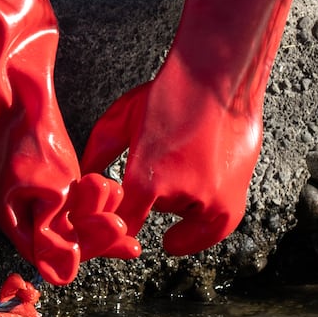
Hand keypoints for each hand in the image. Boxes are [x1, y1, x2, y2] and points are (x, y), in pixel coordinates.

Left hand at [78, 74, 257, 255]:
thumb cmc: (169, 94)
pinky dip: (201, 232)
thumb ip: (98, 154)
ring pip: (185, 214)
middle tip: (157, 167)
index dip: (114, 226)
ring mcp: (211, 199)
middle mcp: (179, 194)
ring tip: (181, 166)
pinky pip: (215, 229)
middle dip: (150, 196)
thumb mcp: (120, 119)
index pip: (122, 224)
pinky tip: (183, 237)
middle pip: (153, 213)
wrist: (220, 80)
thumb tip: (83, 180)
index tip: (111, 227)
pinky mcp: (234, 198)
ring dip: (180, 202)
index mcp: (145, 177)